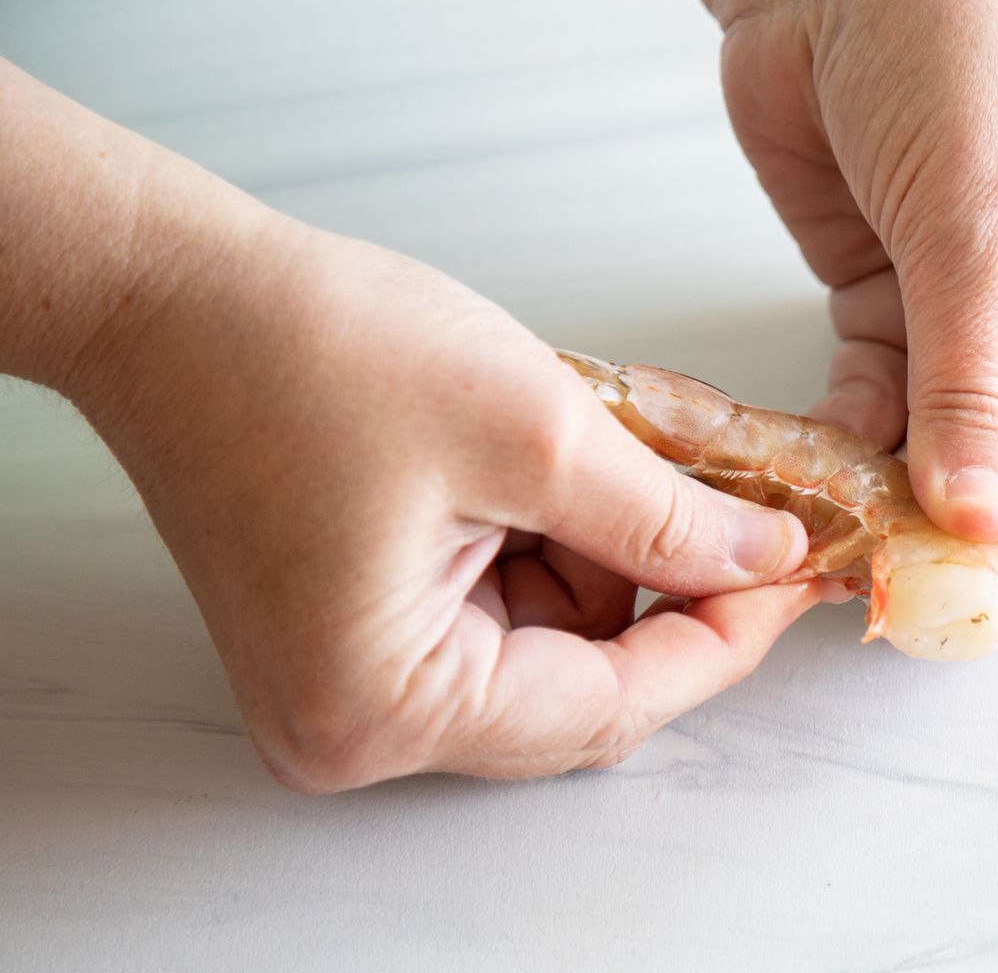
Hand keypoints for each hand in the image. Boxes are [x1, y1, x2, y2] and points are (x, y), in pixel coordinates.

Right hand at [68, 221, 833, 790]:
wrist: (176, 297)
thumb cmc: (309, 350)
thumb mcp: (536, 433)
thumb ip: (670, 519)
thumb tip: (766, 561)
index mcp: (386, 704)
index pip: (609, 708)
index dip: (722, 641)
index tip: (797, 579)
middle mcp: (358, 724)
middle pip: (578, 687)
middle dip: (658, 587)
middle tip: (733, 506)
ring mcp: (349, 684)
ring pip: (545, 644)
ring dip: (598, 553)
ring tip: (591, 448)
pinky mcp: (351, 634)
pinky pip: (494, 614)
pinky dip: (544, 543)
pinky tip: (536, 465)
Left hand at [692, 0, 997, 615]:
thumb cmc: (956, 39)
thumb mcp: (978, 220)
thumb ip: (973, 377)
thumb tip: (981, 515)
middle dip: (980, 524)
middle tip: (927, 608)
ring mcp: (980, 306)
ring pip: (951, 437)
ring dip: (905, 499)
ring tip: (864, 571)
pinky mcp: (895, 303)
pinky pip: (881, 401)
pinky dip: (850, 450)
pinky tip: (822, 498)